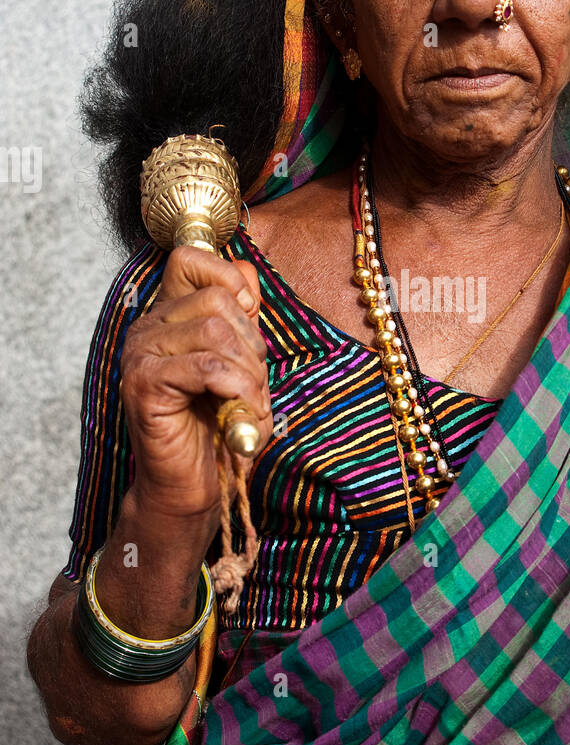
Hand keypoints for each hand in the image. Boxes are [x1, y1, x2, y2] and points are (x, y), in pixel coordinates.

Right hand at [120, 245, 272, 517]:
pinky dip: (236, 389)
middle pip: (217, 299)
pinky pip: (205, 366)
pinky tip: (238, 412)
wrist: (192, 485)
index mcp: (168, 315)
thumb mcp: (243, 363)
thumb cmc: (218, 426)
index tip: (248, 319)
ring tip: (247, 403)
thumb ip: (242, 317)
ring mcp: (141, 354)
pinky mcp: (144, 384)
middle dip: (251, 344)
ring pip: (215, 331)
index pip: (190, 259)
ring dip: (247, 372)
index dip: (230, 280)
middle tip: (253, 384)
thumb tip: (247, 274)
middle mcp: (148, 328)